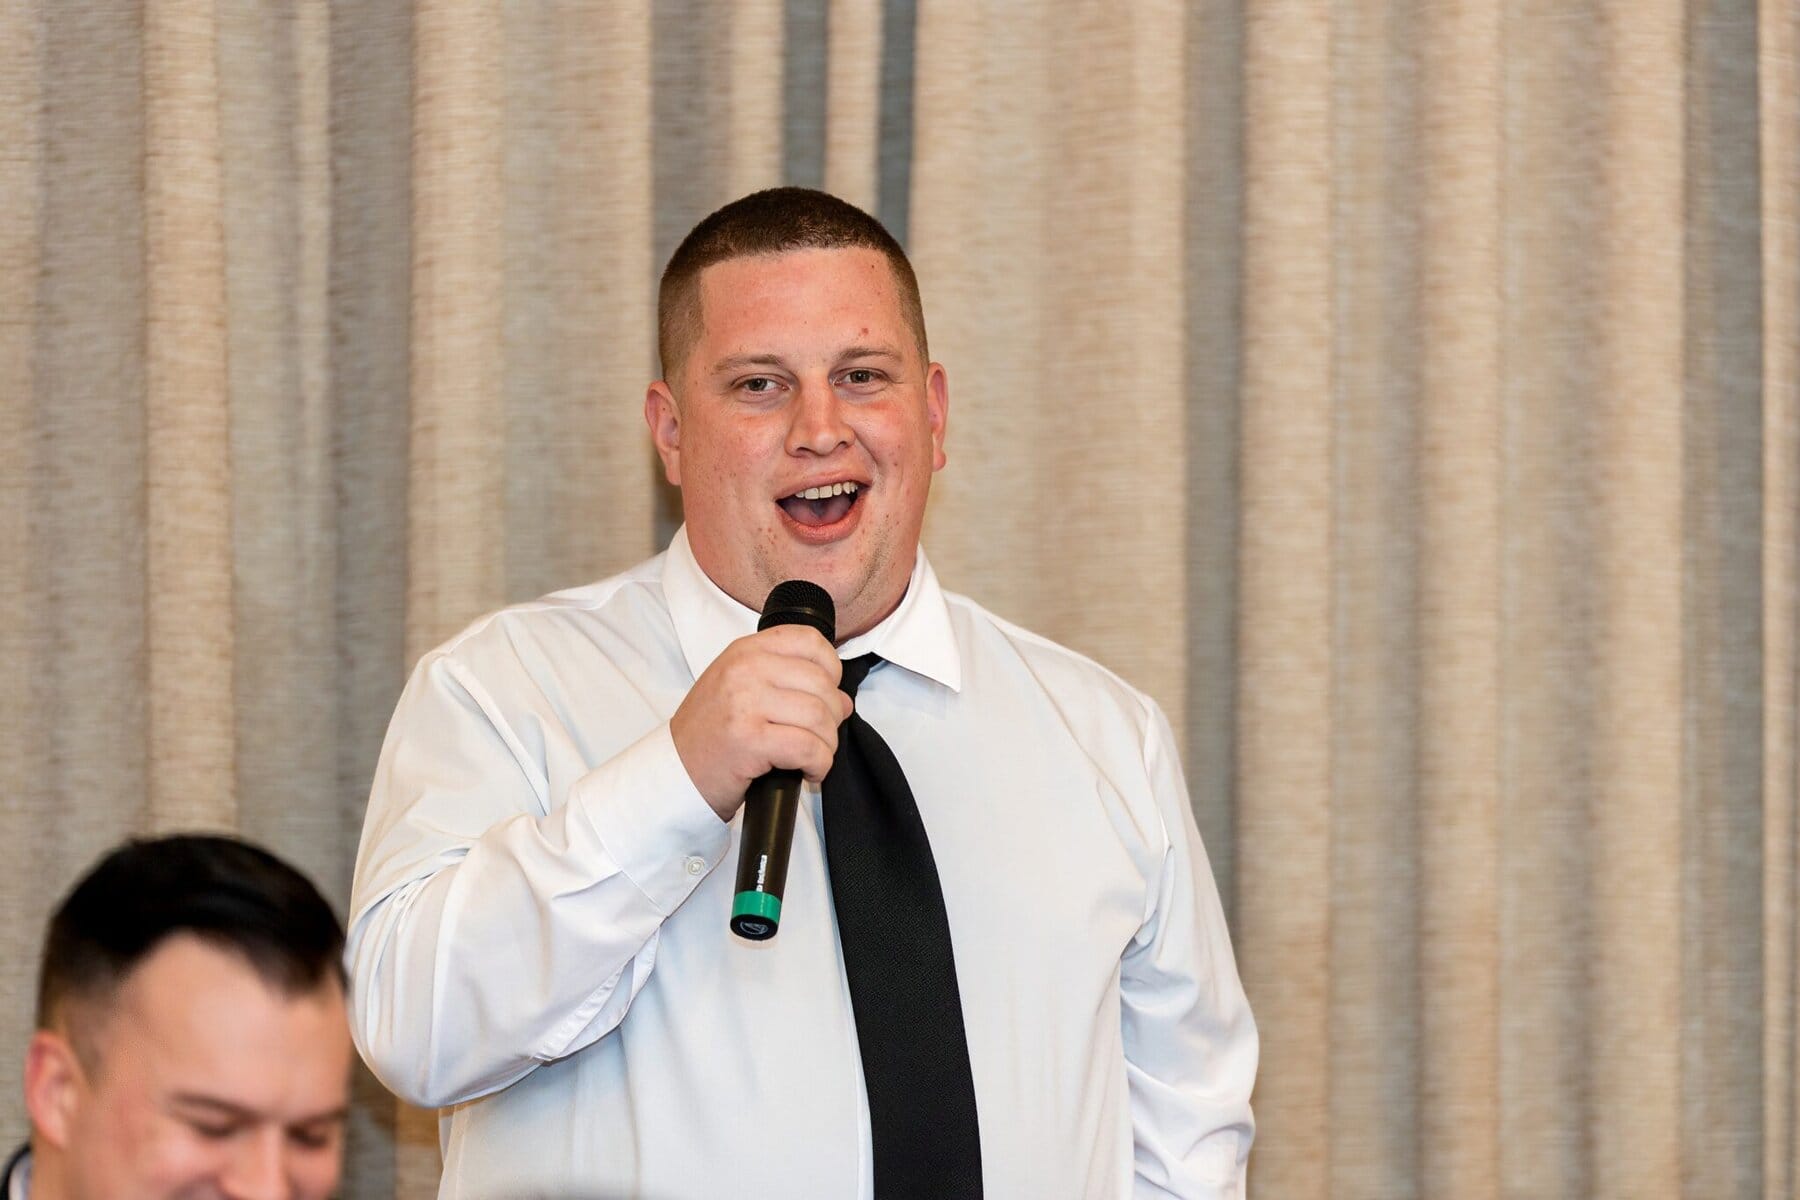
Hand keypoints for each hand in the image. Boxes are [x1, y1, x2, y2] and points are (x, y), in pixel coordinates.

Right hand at [669, 626, 853, 819]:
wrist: (675, 771)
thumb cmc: (710, 733)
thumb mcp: (741, 688)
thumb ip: (788, 682)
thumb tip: (843, 699)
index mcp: (746, 651)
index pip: (810, 641)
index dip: (831, 668)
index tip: (825, 693)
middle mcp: (745, 670)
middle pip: (822, 684)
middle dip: (832, 717)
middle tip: (820, 736)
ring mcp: (745, 703)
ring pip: (820, 717)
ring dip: (827, 744)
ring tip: (814, 756)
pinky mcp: (750, 740)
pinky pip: (809, 748)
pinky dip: (820, 765)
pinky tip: (809, 772)